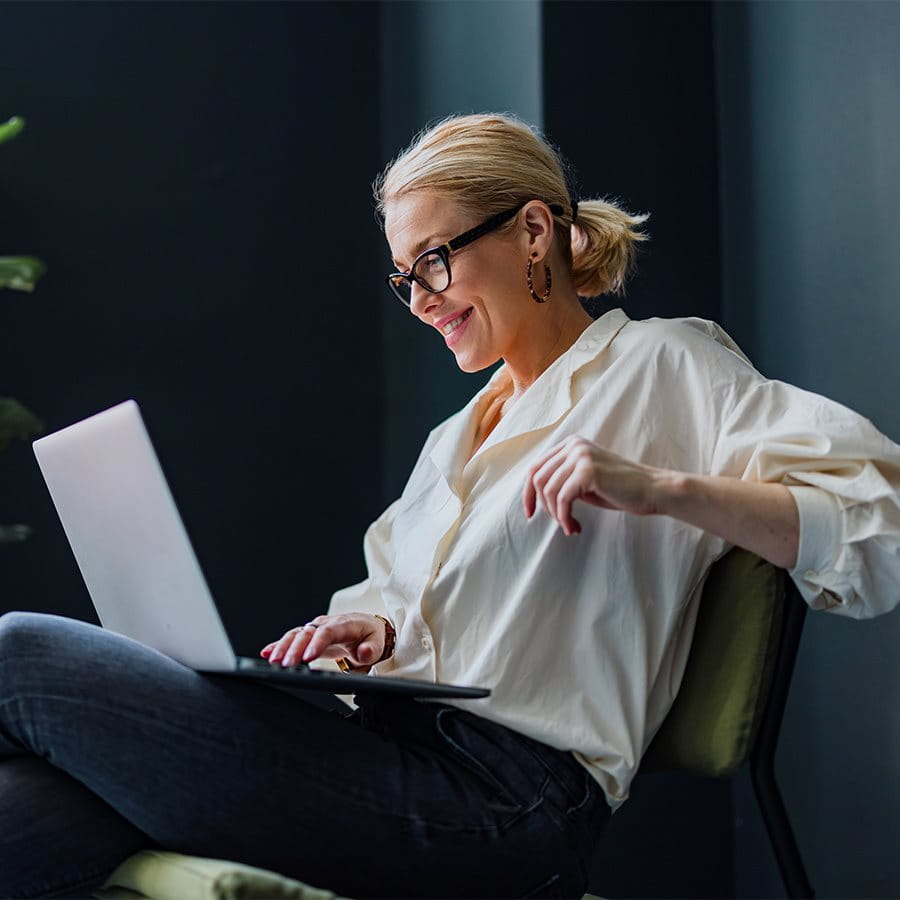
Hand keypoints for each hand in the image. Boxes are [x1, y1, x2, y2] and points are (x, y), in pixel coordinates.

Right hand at [260, 613, 386, 667]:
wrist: (367, 628)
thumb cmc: (371, 636)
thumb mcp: (378, 643)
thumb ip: (371, 649)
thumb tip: (363, 652)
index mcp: (344, 624)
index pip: (328, 632)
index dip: (316, 644)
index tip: (307, 658)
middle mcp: (327, 623)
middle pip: (308, 633)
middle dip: (295, 648)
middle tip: (284, 664)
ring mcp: (316, 628)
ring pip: (296, 634)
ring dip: (283, 647)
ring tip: (272, 660)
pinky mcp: (309, 635)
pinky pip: (292, 638)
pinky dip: (279, 645)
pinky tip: (267, 653)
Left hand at [522, 435, 665, 534]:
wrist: (652, 490)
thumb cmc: (620, 489)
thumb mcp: (584, 481)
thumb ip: (562, 480)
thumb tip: (533, 495)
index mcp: (571, 444)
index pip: (535, 467)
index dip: (528, 493)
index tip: (530, 513)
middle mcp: (574, 445)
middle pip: (537, 478)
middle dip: (543, 506)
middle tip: (559, 523)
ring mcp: (581, 455)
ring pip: (548, 491)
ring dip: (557, 515)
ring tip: (570, 526)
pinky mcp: (588, 470)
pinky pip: (563, 499)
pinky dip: (565, 518)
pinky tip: (574, 527)